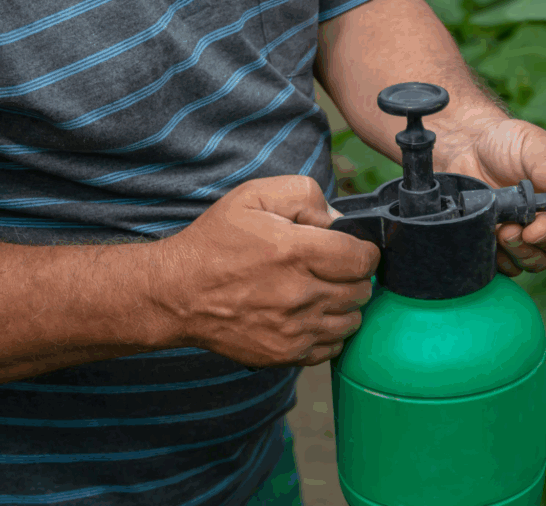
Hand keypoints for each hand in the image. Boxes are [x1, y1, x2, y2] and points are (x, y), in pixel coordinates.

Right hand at [150, 176, 379, 367]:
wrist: (176, 294)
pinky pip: (333, 347)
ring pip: (352, 321)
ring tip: (322, 292)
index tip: (351, 249)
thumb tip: (339, 221)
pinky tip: (310, 316)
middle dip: (354, 277)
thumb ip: (305, 196)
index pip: (363, 259)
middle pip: (362, 291)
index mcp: (296, 252)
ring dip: (344, 305)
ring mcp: (293, 329)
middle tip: (333, 269)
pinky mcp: (285, 354)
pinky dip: (329, 332)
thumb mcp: (254, 196)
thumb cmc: (216, 243)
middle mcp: (299, 294)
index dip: (364, 251)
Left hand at [439, 118, 545, 275]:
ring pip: (541, 260)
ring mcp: (532, 235)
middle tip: (531, 228)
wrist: (468, 150)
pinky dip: (505, 259)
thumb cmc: (508, 144)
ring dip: (526, 251)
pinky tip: (493, 239)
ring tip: (505, 231)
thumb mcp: (532, 146)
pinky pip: (513, 266)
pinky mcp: (507, 246)